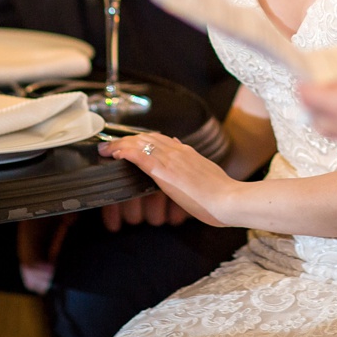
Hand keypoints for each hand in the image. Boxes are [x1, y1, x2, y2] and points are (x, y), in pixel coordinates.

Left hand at [99, 133, 237, 227]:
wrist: (229, 199)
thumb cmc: (222, 194)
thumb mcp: (206, 173)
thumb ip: (192, 162)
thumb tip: (180, 147)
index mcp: (187, 152)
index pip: (160, 139)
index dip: (142, 139)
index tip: (131, 143)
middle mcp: (177, 151)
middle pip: (146, 138)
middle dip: (127, 140)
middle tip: (111, 146)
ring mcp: (170, 159)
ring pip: (140, 143)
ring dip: (120, 144)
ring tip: (107, 149)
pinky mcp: (164, 171)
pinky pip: (139, 156)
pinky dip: (124, 152)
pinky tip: (114, 154)